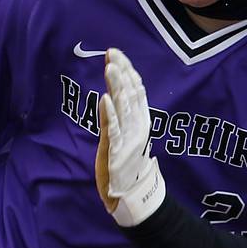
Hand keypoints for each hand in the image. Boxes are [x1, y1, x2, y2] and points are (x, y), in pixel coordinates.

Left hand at [96, 48, 164, 226]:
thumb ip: (127, 114)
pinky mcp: (117, 152)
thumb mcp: (130, 134)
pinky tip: (104, 99)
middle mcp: (138, 126)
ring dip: (116, 86)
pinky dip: (109, 114)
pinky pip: (113, 130)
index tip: (116, 53)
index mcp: (141, 120)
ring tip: (110, 68)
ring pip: (123, 108)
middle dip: (121, 72)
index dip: (127, 70)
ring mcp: (128, 138)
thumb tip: (120, 92)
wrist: (134, 194)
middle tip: (112, 53)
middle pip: (130, 94)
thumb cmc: (128, 163)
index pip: (136, 89)